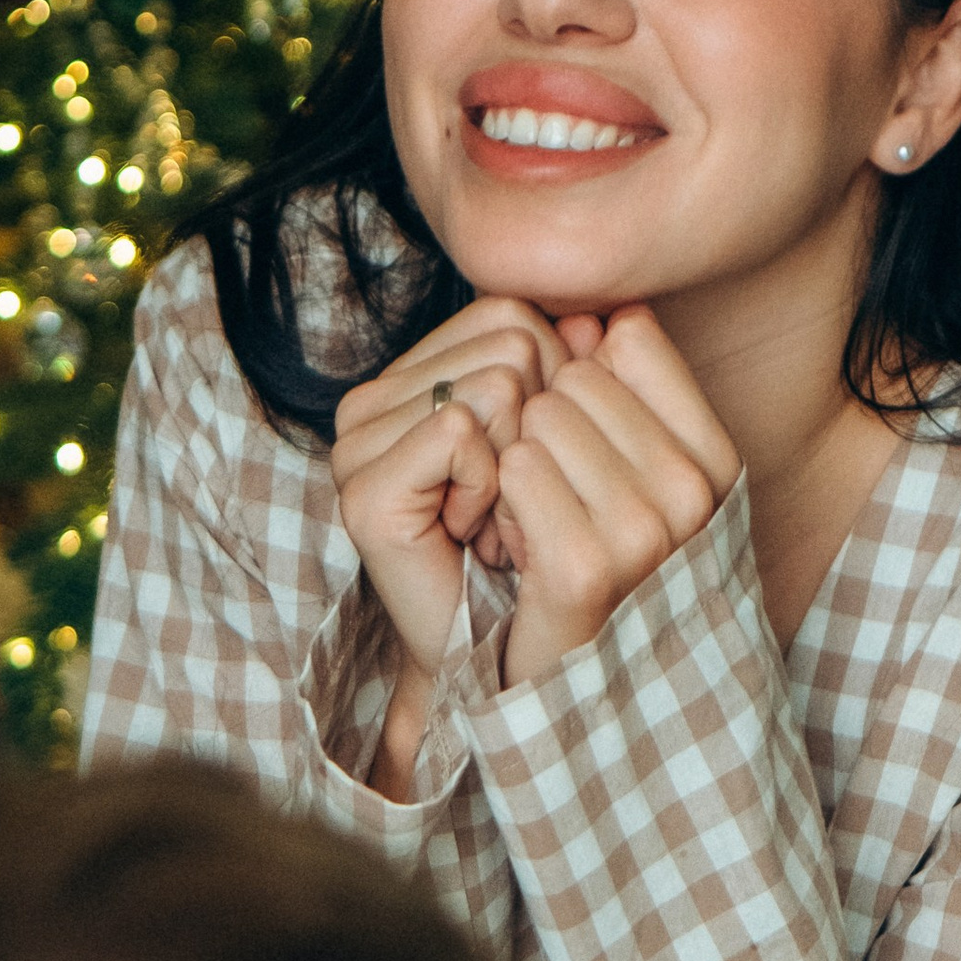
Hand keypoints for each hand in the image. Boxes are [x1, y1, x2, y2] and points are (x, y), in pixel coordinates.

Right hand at [332, 296, 570, 688]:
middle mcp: (370, 400)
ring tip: (492, 519)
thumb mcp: (561, 444)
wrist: (498, 648)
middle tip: (510, 500)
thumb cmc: (534, 547)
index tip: (528, 465)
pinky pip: (461, 430)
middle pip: (509, 339)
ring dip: (518, 463)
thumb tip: (603, 319)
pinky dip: (490, 487)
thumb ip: (575, 373)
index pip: (510, 313)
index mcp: (407, 376)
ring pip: (495, 381)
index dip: (551, 385)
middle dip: (538, 425)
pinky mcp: (364, 489)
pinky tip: (471, 533)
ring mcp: (357, 444)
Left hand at [492, 307, 738, 693]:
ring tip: (534, 532)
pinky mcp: (586, 567)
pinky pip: (516, 466)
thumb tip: (588, 315)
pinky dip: (495, 503)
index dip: (581, 383)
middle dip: (544, 432)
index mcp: (717, 464)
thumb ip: (624, 391)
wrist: (582, 698)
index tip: (583, 452)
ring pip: (539, 417)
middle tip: (550, 505)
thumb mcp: (638, 480)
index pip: (630, 341)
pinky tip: (514, 551)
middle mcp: (693, 494)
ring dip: (516, 472)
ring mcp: (645, 532)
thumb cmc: (603, 583)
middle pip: (576, 377)